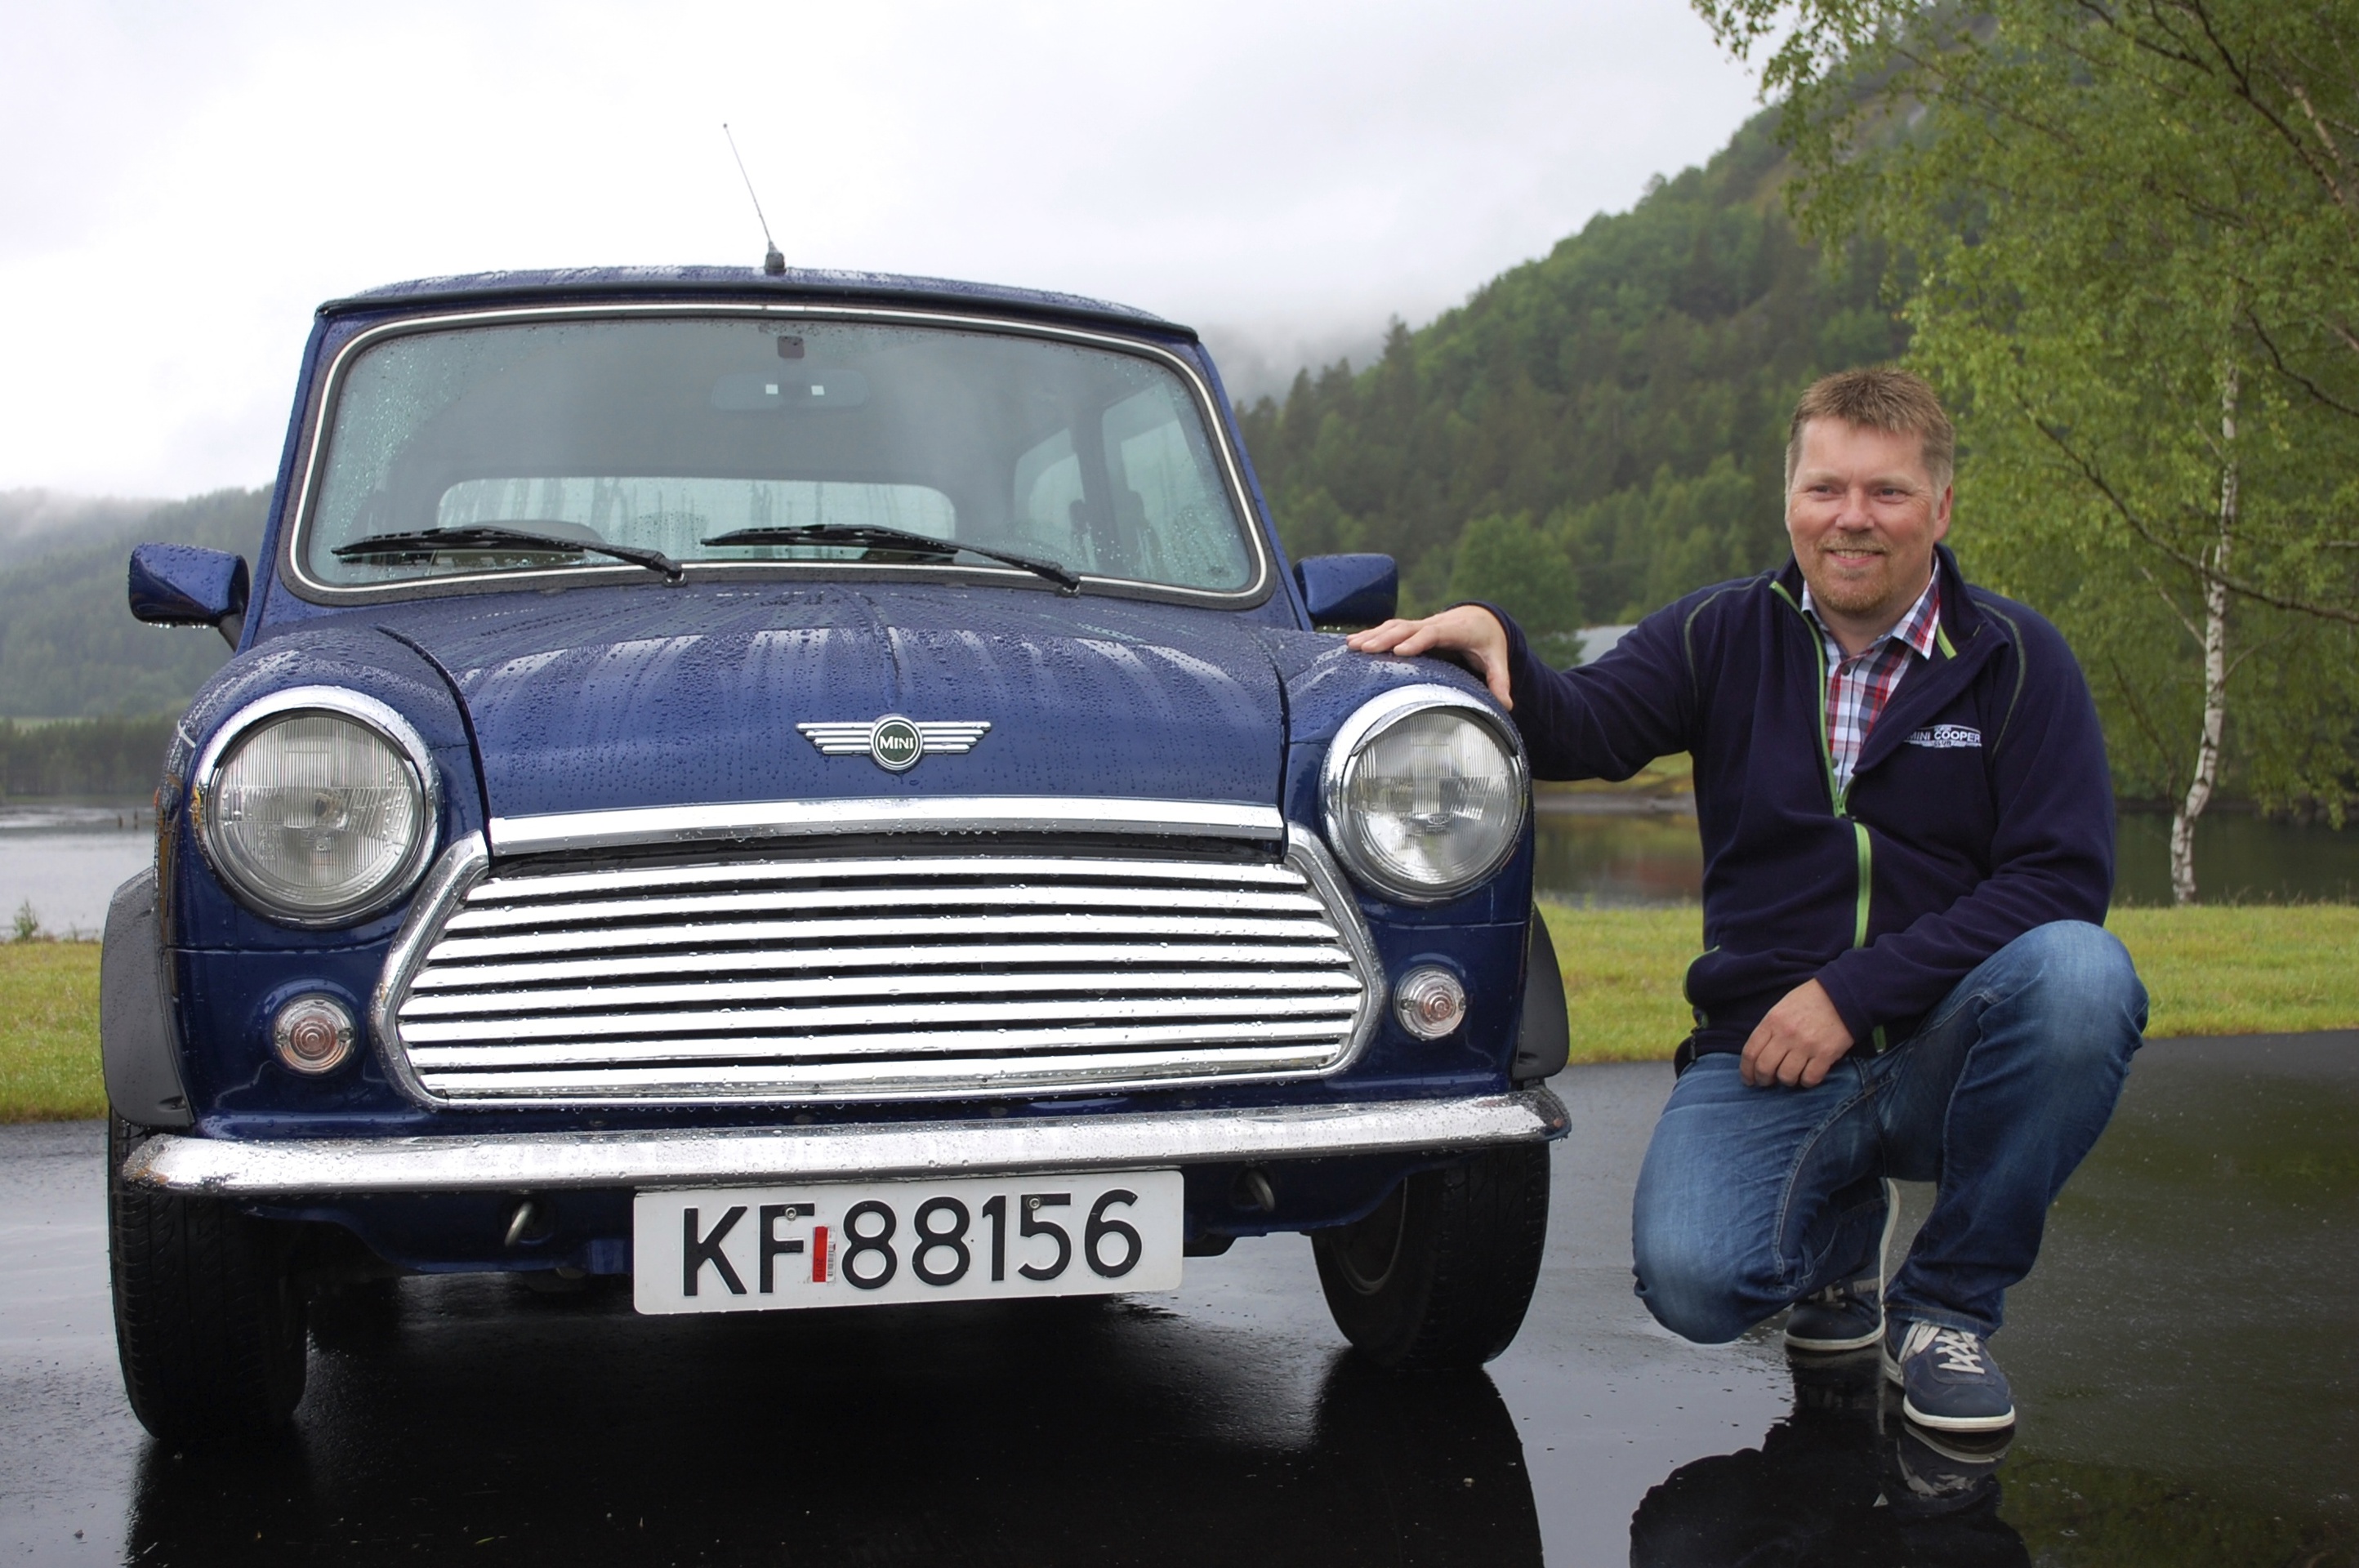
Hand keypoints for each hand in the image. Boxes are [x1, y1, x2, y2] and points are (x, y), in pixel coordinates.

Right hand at [1343, 605, 1514, 708]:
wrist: (1480, 618)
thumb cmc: (1487, 642)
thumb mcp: (1496, 659)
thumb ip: (1500, 681)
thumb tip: (1506, 705)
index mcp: (1455, 630)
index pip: (1434, 633)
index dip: (1417, 641)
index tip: (1400, 651)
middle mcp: (1434, 624)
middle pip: (1406, 627)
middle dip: (1385, 638)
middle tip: (1366, 649)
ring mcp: (1421, 625)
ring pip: (1393, 626)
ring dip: (1372, 635)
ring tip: (1352, 646)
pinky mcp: (1411, 629)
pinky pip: (1389, 628)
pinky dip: (1370, 633)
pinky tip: (1351, 643)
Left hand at [1740, 980, 1854, 1087]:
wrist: (1843, 994)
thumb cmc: (1810, 1000)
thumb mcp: (1782, 1007)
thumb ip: (1770, 1029)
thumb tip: (1760, 1054)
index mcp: (1772, 1021)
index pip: (1750, 1052)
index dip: (1746, 1071)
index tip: (1748, 1079)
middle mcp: (1786, 1034)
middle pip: (1765, 1068)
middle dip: (1763, 1080)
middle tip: (1767, 1082)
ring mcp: (1806, 1045)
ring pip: (1786, 1077)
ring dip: (1786, 1081)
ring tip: (1791, 1076)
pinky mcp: (1826, 1054)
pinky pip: (1810, 1079)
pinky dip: (1807, 1082)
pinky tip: (1808, 1075)